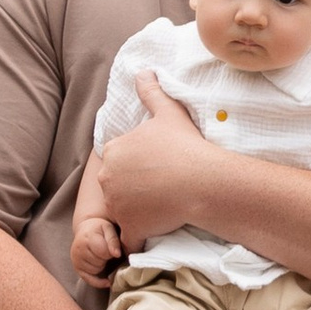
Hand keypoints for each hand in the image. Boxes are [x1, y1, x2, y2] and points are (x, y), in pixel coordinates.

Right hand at [70, 207, 121, 282]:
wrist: (86, 229)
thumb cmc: (99, 229)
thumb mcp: (108, 229)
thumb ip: (113, 240)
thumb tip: (117, 254)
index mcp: (87, 238)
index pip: (103, 252)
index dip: (112, 252)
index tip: (112, 247)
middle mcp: (78, 249)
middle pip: (99, 262)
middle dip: (106, 258)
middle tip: (106, 250)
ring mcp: (75, 259)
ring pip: (95, 271)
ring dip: (102, 266)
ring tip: (101, 255)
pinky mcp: (76, 267)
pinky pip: (88, 280)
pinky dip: (98, 282)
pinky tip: (107, 281)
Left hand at [93, 70, 212, 245]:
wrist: (203, 180)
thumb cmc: (186, 146)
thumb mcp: (168, 113)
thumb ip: (151, 92)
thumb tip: (142, 70)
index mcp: (114, 150)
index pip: (119, 162)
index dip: (138, 168)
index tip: (157, 170)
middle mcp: (107, 177)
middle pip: (117, 188)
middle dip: (133, 191)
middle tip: (161, 191)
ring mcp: (117, 204)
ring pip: (122, 212)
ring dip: (136, 214)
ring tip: (163, 209)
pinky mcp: (129, 227)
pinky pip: (128, 238)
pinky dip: (137, 239)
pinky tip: (154, 233)